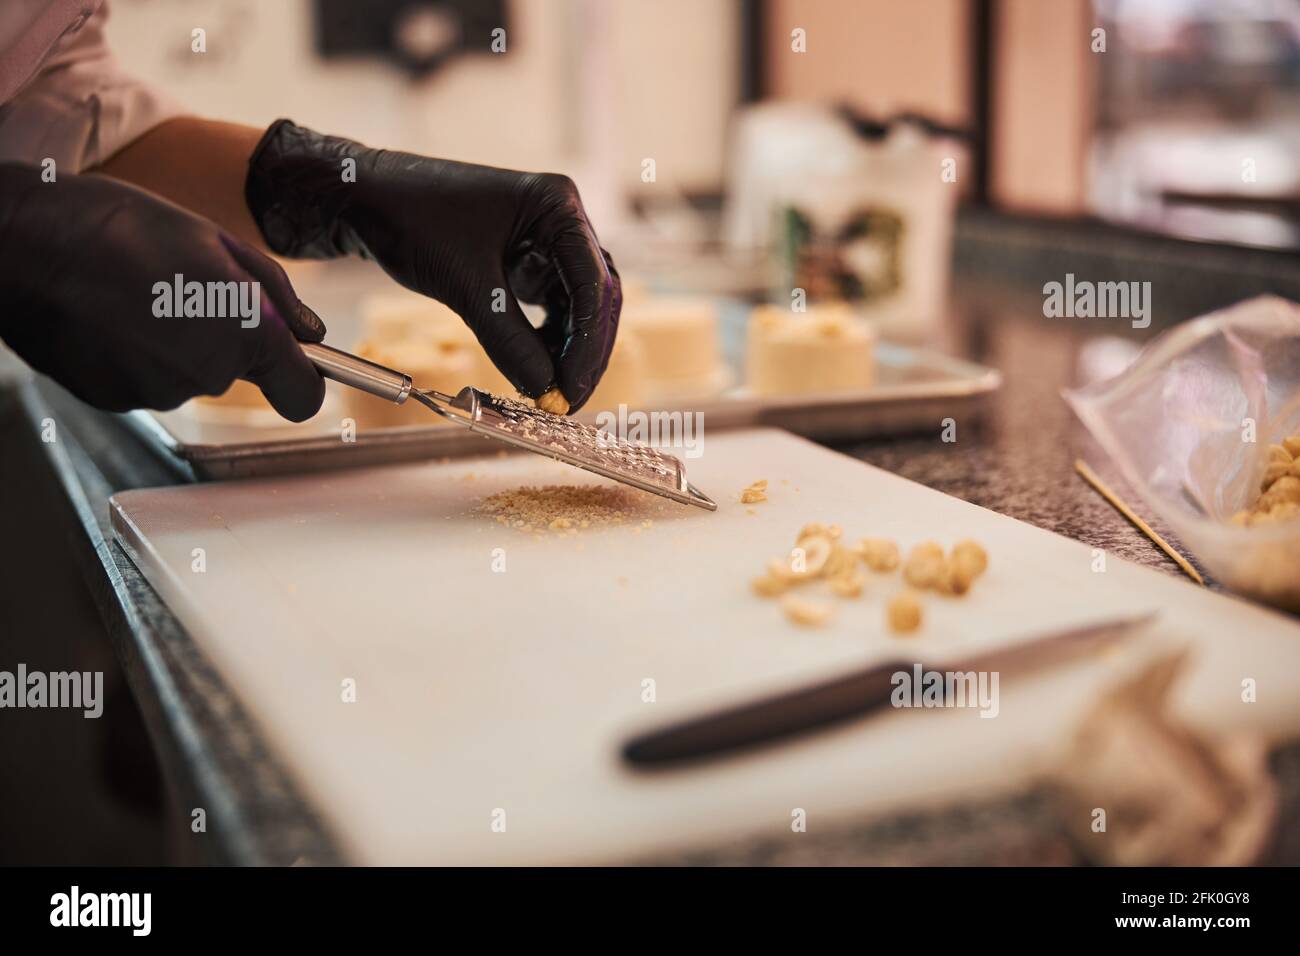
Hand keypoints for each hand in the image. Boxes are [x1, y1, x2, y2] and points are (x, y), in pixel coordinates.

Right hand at [0, 164, 325, 419]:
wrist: (21, 244)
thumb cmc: (119, 226)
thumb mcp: (215, 239)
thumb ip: (275, 293)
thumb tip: (309, 332)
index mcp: (244, 331)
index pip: (302, 396)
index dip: (303, 380)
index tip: (295, 364)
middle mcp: (208, 373)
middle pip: (235, 371)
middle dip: (221, 335)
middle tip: (180, 284)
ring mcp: (159, 391)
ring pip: (187, 374)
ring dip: (172, 341)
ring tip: (135, 292)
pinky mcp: (116, 400)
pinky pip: (145, 379)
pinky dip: (134, 354)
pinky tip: (108, 314)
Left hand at [246, 120, 619, 411]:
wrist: (366, 200)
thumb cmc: (411, 220)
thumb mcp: (464, 286)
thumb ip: (508, 339)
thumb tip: (544, 389)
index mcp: (557, 205)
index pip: (593, 285)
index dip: (587, 344)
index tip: (572, 389)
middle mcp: (561, 219)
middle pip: (595, 297)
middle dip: (583, 352)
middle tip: (568, 400)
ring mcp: (546, 240)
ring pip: (576, 306)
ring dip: (567, 350)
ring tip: (551, 391)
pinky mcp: (526, 260)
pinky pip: (551, 307)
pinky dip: (546, 340)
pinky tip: (537, 369)